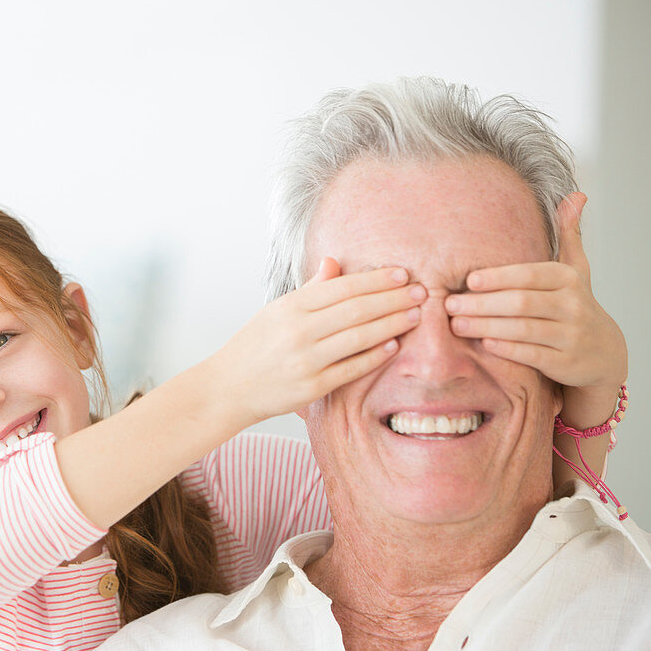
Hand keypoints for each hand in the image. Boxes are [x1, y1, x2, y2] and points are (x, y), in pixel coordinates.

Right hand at [212, 258, 425, 425]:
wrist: (227, 387)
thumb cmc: (253, 346)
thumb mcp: (276, 311)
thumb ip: (310, 289)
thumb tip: (335, 263)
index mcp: (290, 307)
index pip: (342, 287)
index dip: (376, 280)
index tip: (402, 274)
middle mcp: (298, 331)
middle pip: (356, 310)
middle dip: (393, 299)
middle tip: (422, 292)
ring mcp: (305, 360)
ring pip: (358, 337)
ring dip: (391, 324)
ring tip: (414, 315)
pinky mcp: (311, 387)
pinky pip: (351, 368)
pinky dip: (374, 355)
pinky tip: (393, 345)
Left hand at [444, 193, 626, 419]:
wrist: (604, 353)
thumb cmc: (575, 306)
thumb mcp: (576, 269)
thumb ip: (568, 235)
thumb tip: (576, 195)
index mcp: (568, 279)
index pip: (529, 275)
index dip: (498, 277)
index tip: (468, 280)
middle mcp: (573, 305)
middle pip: (521, 302)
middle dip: (482, 304)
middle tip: (449, 304)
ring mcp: (571, 335)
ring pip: (524, 329)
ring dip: (486, 326)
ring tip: (456, 324)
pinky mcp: (566, 362)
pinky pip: (532, 354)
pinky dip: (507, 349)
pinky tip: (483, 344)